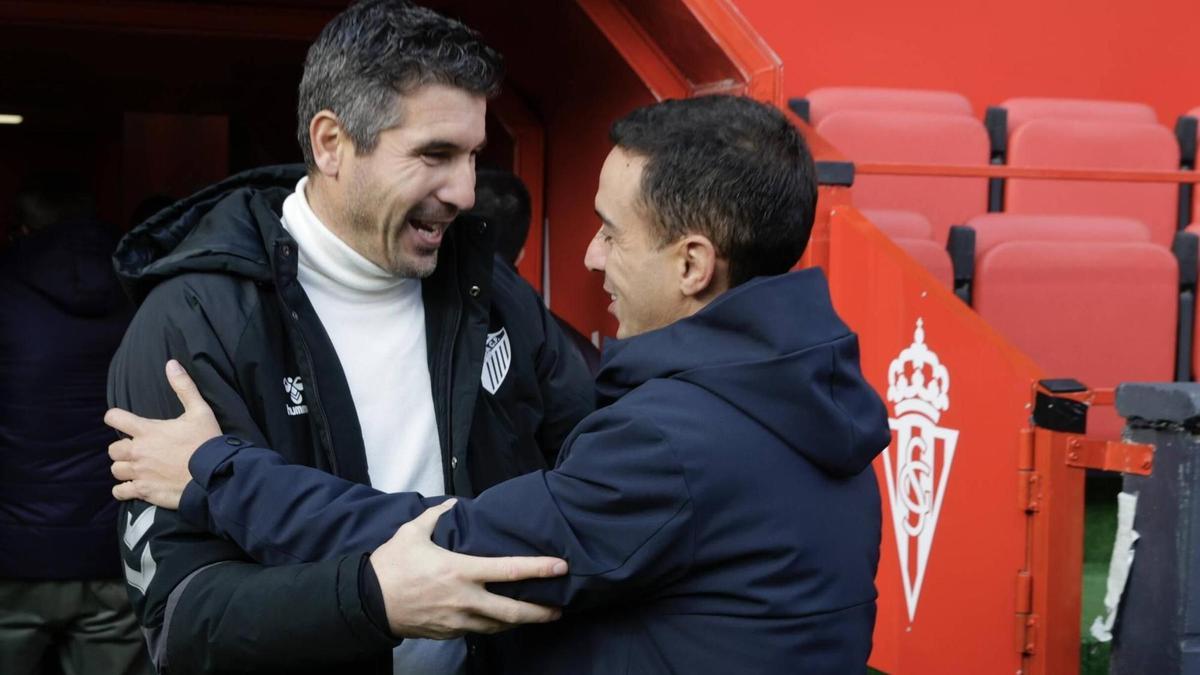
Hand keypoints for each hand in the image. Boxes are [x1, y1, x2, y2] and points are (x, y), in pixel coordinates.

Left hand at [106, 360, 222, 508]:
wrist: (215, 475)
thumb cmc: (207, 442)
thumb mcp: (200, 410)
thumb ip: (184, 387)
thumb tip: (171, 363)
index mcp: (147, 430)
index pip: (114, 418)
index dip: (115, 417)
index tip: (122, 420)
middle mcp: (138, 452)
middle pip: (113, 449)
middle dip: (123, 448)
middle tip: (138, 449)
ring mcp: (139, 473)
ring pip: (116, 470)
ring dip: (124, 467)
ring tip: (137, 467)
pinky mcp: (143, 492)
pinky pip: (120, 492)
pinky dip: (124, 489)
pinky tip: (134, 486)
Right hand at [370, 500, 566, 638]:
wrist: (367, 603)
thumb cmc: (391, 565)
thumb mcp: (412, 532)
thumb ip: (436, 516)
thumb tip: (452, 504)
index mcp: (461, 571)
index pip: (509, 571)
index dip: (538, 569)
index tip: (560, 567)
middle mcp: (465, 599)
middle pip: (512, 611)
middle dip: (540, 612)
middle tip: (559, 608)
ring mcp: (458, 620)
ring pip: (498, 626)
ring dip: (519, 622)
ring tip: (538, 617)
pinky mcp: (449, 633)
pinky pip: (478, 631)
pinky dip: (494, 626)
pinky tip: (502, 621)